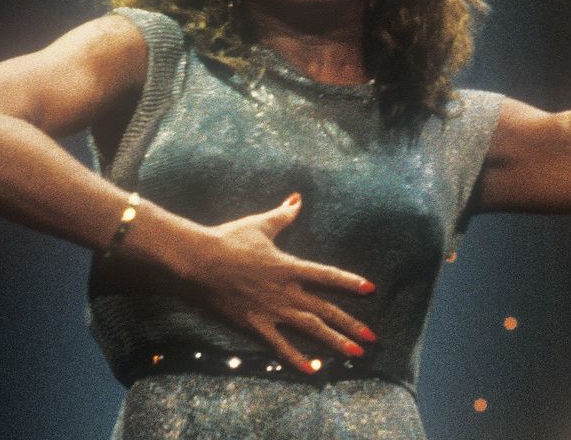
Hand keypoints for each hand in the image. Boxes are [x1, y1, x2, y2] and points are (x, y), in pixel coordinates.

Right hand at [188, 193, 376, 373]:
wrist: (197, 262)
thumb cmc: (228, 240)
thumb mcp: (260, 225)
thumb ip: (283, 215)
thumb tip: (297, 198)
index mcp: (290, 267)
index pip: (328, 276)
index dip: (350, 282)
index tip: (371, 289)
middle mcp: (286, 291)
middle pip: (326, 310)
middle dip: (351, 324)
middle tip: (373, 338)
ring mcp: (272, 310)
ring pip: (311, 329)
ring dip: (335, 342)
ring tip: (355, 353)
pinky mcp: (254, 326)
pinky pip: (280, 346)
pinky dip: (297, 360)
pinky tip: (313, 372)